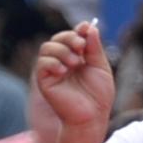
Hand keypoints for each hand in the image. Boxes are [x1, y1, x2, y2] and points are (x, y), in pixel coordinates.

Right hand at [36, 21, 116, 141]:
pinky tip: (64, 71)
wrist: (92, 116)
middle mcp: (63, 61)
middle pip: (58, 38)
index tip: (86, 28)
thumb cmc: (98, 95)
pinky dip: (53, 62)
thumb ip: (94, 47)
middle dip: (70, 37)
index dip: (78, 30)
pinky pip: (41, 63)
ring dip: (62, 50)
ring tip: (76, 63)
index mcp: (77, 56)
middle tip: (81, 46)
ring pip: (47, 47)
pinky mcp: (45, 81)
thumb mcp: (101, 67)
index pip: (72, 36)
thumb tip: (88, 26)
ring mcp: (53, 70)